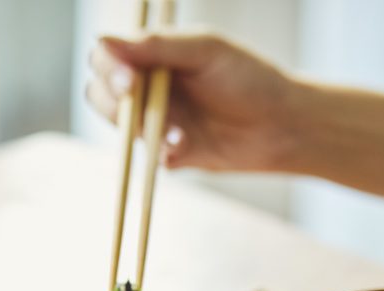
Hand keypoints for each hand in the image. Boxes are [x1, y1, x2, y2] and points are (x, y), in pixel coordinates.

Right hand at [87, 32, 296, 170]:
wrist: (282, 126)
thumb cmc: (249, 79)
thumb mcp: (205, 51)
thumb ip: (156, 45)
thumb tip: (102, 40)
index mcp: (154, 56)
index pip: (108, 57)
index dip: (108, 67)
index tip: (127, 79)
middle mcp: (150, 87)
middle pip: (101, 94)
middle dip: (115, 101)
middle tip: (137, 101)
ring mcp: (157, 121)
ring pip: (122, 127)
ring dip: (142, 129)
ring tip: (177, 132)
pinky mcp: (170, 153)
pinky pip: (149, 157)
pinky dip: (163, 153)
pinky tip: (186, 147)